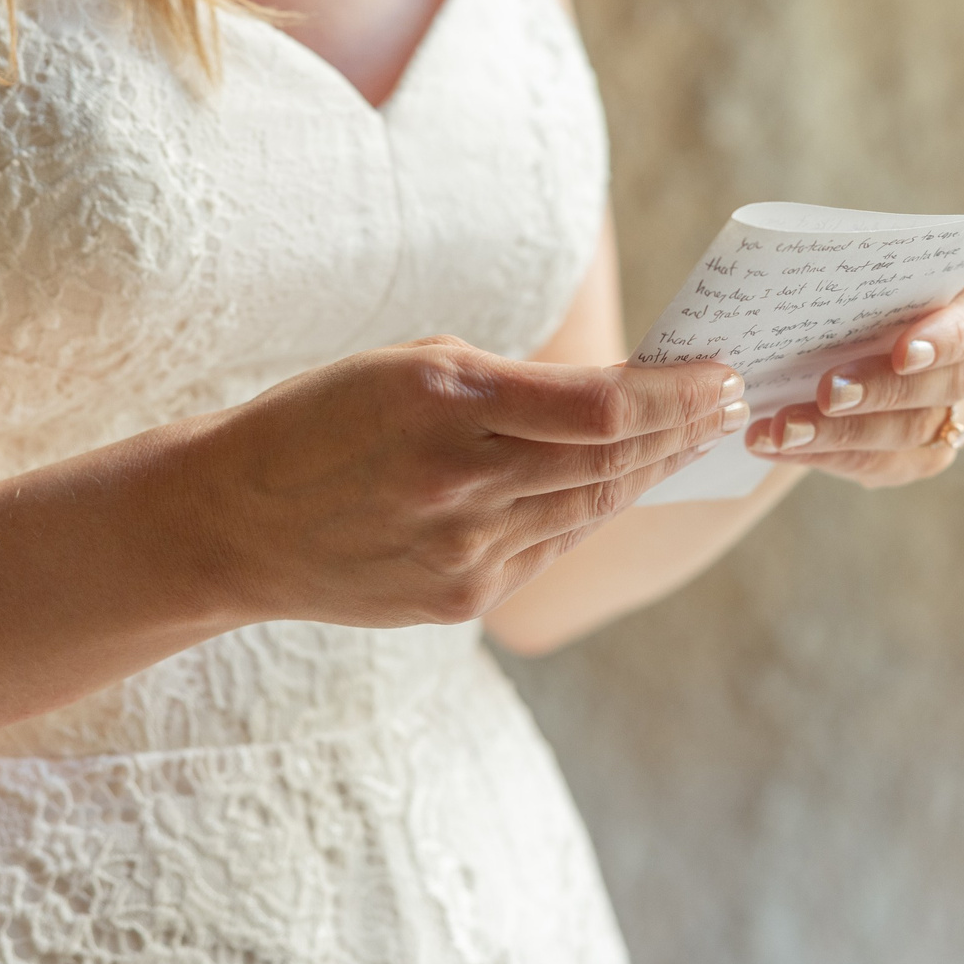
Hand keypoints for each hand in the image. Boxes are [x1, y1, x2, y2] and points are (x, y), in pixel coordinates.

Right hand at [178, 337, 745, 627]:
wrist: (230, 522)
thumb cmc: (324, 419)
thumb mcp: (411, 363)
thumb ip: (516, 381)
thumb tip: (622, 394)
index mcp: (447, 402)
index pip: (603, 409)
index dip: (676, 397)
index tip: (721, 376)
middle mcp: (461, 483)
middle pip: (612, 462)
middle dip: (683, 430)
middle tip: (732, 402)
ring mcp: (463, 554)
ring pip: (590, 508)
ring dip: (651, 471)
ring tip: (695, 438)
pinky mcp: (461, 600)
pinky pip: (551, 547)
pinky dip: (592, 511)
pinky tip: (624, 483)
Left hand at [744, 249, 963, 487]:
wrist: (857, 301)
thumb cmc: (864, 258)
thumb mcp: (866, 239)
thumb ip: (854, 248)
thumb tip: (802, 261)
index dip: (949, 338)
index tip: (904, 353)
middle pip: (952, 384)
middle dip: (883, 391)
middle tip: (825, 394)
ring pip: (918, 434)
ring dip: (844, 436)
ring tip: (783, 430)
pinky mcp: (932, 446)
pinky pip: (890, 464)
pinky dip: (831, 456)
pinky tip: (783, 446)